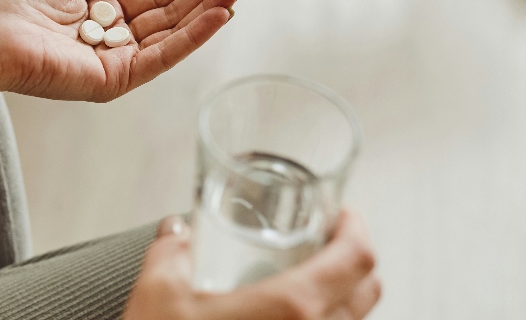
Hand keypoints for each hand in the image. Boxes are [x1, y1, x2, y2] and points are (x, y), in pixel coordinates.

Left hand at [0, 0, 245, 100]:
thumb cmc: (16, 0)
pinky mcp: (116, 79)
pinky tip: (218, 15)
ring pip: (174, 35)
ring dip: (209, 11)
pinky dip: (193, 37)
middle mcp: (113, 41)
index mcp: (102, 15)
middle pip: (171, 16)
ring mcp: (117, 62)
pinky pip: (162, 56)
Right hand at [123, 211, 381, 319]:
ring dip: (339, 299)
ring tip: (301, 285)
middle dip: (352, 262)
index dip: (355, 229)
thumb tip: (177, 233)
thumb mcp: (158, 293)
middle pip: (367, 293)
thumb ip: (172, 251)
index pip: (356, 259)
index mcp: (291, 307)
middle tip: (324, 245)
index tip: (340, 217)